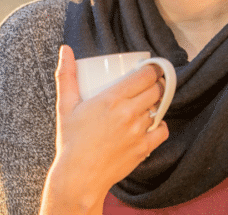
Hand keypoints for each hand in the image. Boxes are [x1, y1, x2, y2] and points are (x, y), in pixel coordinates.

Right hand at [40, 45, 168, 213]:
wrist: (78, 177)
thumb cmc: (71, 141)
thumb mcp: (65, 105)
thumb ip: (66, 75)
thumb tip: (65, 50)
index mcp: (112, 99)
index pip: (145, 76)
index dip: (152, 69)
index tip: (149, 69)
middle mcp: (129, 113)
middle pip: (156, 90)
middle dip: (156, 84)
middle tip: (150, 84)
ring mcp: (138, 132)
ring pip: (159, 109)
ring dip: (155, 104)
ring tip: (146, 103)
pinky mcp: (143, 148)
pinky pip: (162, 131)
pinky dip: (159, 126)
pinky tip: (150, 124)